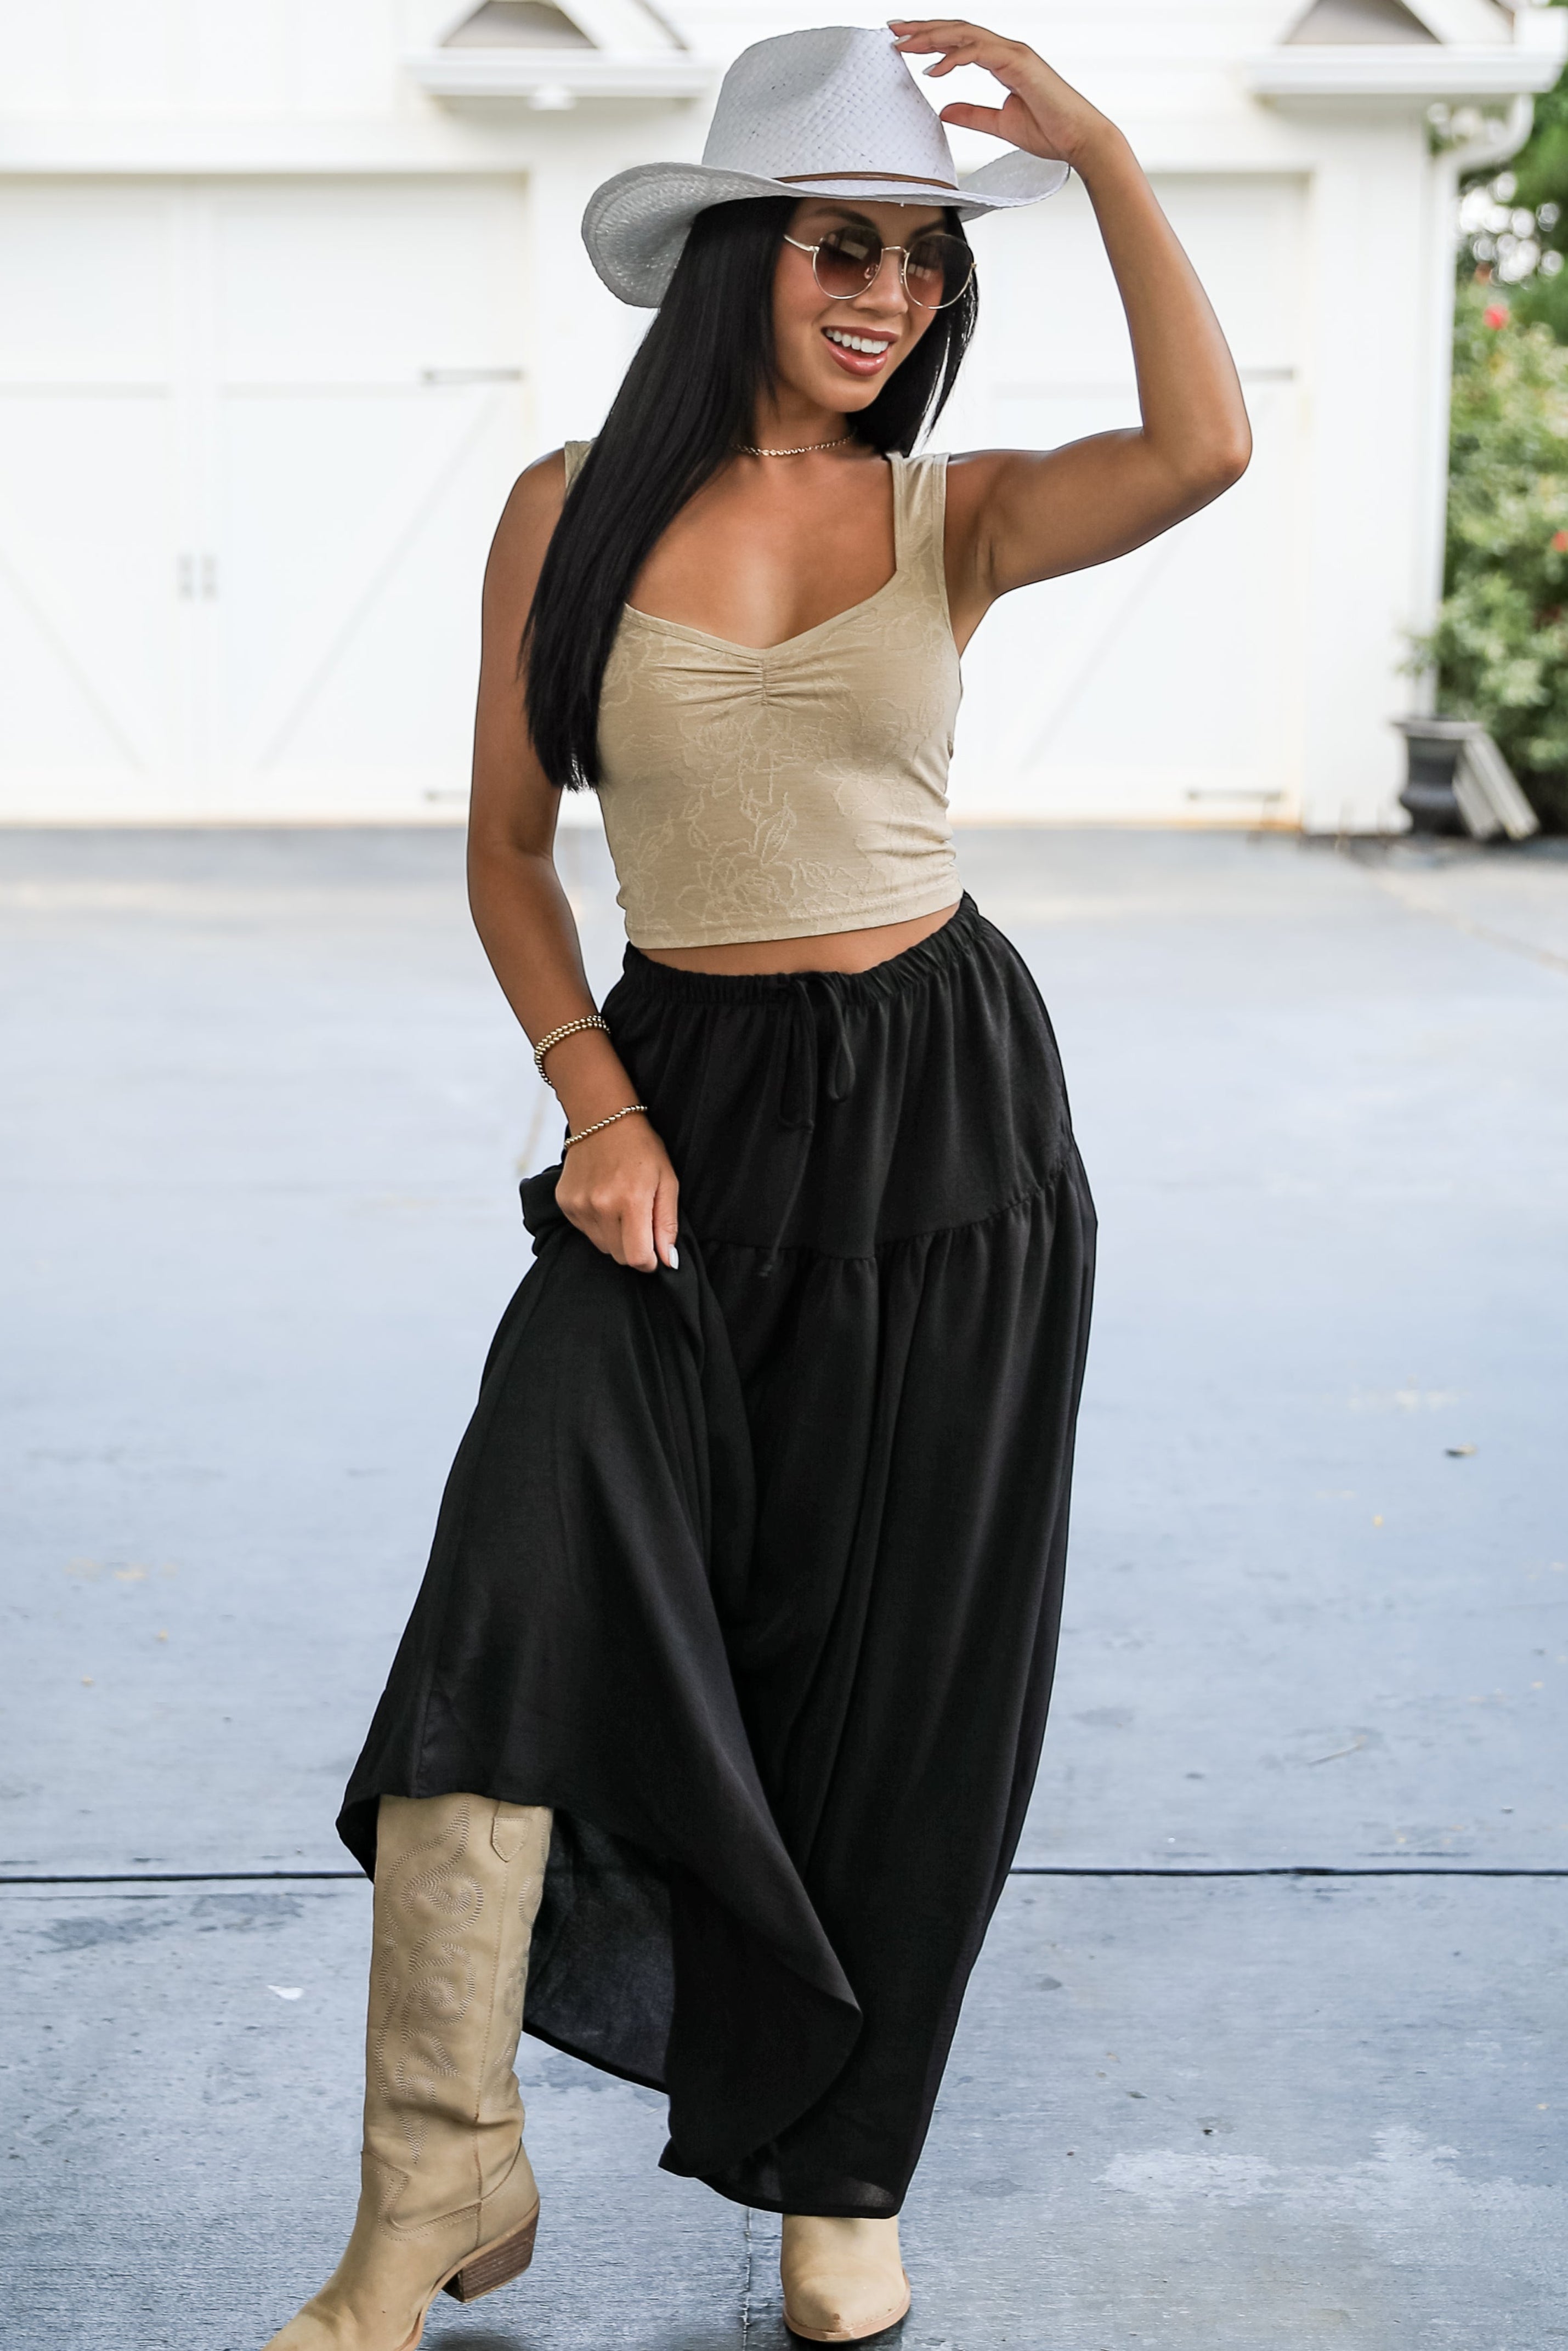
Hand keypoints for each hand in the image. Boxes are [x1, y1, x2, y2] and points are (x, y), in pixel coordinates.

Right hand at [555, 1111, 679, 1272]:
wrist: (602, 1118)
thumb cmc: (642, 1149)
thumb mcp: (667, 1181)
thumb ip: (667, 1224)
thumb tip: (668, 1261)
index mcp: (630, 1201)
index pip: (638, 1258)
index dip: (650, 1262)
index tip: (655, 1253)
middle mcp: (600, 1206)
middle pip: (619, 1256)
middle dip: (634, 1249)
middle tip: (641, 1224)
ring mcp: (579, 1205)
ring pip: (602, 1246)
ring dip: (615, 1237)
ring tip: (622, 1207)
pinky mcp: (565, 1203)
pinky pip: (585, 1231)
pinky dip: (598, 1225)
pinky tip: (604, 1200)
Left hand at [888, 19, 1111, 172]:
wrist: (1079, 141)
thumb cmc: (1049, 133)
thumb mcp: (1001, 124)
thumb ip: (973, 115)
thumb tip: (944, 111)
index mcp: (1003, 60)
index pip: (960, 41)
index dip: (931, 39)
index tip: (903, 43)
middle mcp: (1007, 50)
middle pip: (958, 29)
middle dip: (923, 28)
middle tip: (892, 29)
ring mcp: (1014, 53)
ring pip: (965, 34)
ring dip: (932, 36)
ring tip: (904, 44)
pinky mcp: (1019, 63)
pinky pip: (979, 52)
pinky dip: (954, 57)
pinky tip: (933, 68)